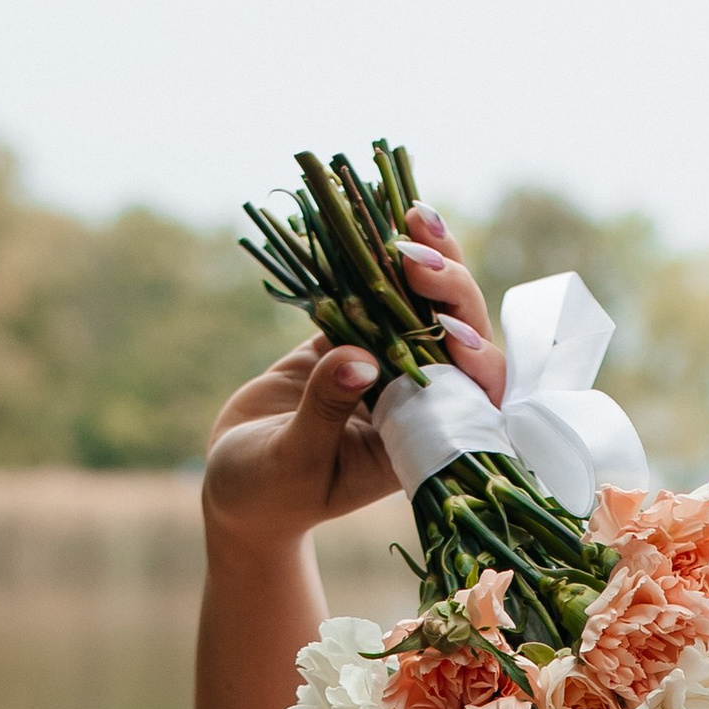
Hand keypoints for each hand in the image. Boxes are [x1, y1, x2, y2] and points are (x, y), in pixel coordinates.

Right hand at [201, 208, 500, 560]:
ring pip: (418, 306)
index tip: (450, 330)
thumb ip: (325, 411)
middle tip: (415, 253)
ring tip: (413, 214)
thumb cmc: (267, 495)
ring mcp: (385, 365)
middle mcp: (416, 399)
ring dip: (420, 259)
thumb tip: (358, 356)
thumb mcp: (295, 460)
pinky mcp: (348, 339)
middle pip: (455, 336)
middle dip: (447, 291)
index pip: (473, 395)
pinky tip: (369, 217)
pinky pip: (367, 293)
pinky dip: (367, 258)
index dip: (474, 357)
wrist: (233, 486)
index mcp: (421, 440)